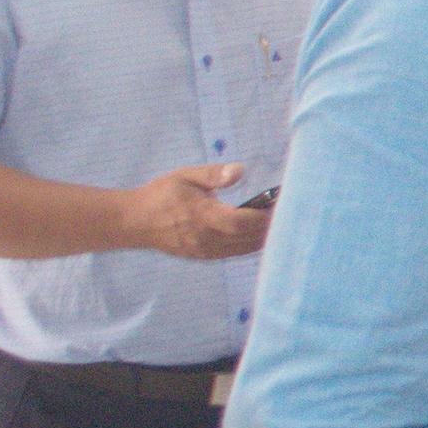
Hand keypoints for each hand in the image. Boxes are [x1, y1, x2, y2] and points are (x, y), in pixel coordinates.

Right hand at [119, 162, 275, 261]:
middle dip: (272, 225)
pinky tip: (264, 232)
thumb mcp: (185, 176)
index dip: (264, 216)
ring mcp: (206, 250)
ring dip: (265, 236)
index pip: (240, 222)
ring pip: (245, 248)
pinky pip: (236, 252)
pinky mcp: (205, 256)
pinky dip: (253, 244)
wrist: (134, 222)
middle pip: (248, 237)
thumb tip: (240, 171)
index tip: (283, 204)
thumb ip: (213, 174)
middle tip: (293, 210)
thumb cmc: (161, 195)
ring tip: (283, 220)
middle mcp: (206, 238)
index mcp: (202, 216)